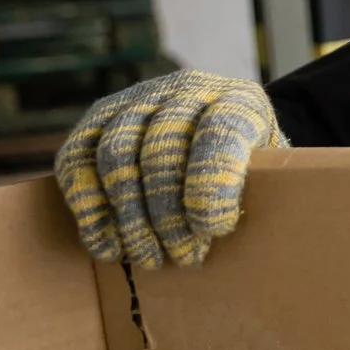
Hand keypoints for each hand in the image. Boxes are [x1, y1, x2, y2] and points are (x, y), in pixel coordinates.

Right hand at [55, 71, 284, 267]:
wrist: (223, 129)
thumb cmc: (251, 163)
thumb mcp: (273, 170)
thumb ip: (255, 190)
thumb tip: (215, 233)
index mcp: (238, 100)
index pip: (220, 132)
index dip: (212, 185)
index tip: (213, 230)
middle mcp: (184, 90)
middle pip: (160, 150)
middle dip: (167, 216)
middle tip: (181, 258)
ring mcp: (137, 100)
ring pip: (115, 155)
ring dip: (128, 218)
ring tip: (146, 258)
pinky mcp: (98, 118)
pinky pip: (76, 160)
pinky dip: (89, 209)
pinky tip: (108, 247)